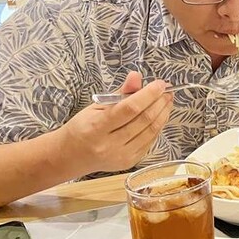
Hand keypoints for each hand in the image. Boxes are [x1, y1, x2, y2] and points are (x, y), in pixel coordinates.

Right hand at [58, 72, 173, 175]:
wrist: (71, 156)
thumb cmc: (82, 128)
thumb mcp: (95, 106)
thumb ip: (119, 93)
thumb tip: (136, 76)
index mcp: (96, 128)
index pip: (129, 109)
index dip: (148, 95)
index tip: (160, 84)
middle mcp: (109, 145)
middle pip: (143, 120)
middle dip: (159, 103)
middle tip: (167, 91)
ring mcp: (121, 156)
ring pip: (150, 132)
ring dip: (163, 114)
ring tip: (167, 101)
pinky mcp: (129, 162)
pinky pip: (150, 141)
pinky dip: (158, 126)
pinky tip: (160, 115)